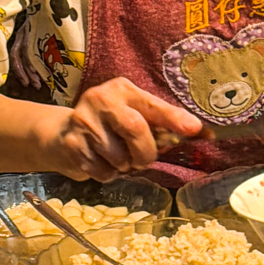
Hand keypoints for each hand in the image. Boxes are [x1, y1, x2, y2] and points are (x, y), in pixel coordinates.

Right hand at [36, 77, 201, 181]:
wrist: (61, 134)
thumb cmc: (110, 125)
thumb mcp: (135, 114)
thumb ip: (165, 122)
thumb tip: (202, 133)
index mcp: (123, 90)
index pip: (152, 105)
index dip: (173, 118)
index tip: (194, 129)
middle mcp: (101, 100)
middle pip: (136, 130)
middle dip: (145, 152)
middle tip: (142, 156)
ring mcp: (83, 122)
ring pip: (120, 157)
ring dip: (125, 166)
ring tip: (117, 156)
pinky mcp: (72, 146)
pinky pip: (104, 172)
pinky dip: (109, 174)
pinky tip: (101, 161)